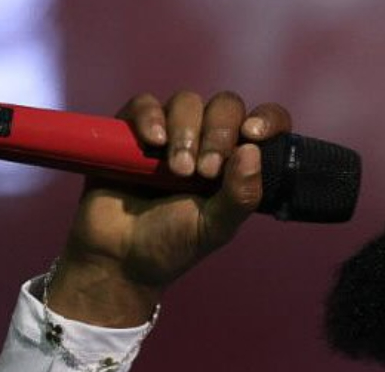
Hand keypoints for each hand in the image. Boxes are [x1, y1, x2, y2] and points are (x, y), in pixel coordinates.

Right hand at [48, 91, 292, 325]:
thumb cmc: (172, 244)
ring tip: (176, 171)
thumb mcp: (215, 227)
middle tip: (205, 172)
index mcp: (235, 163)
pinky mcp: (132, 130)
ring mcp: (169, 133)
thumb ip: (240, 196)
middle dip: (219, 135)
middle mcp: (206, 141)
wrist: (118, 256)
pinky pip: (145, 103)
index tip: (253, 135)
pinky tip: (152, 143)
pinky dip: (151, 118)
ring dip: (186, 132)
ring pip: (188, 101)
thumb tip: (253, 150)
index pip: (264, 123)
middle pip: (225, 106)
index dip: (267, 120)